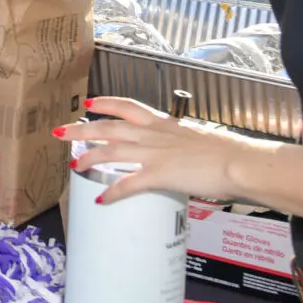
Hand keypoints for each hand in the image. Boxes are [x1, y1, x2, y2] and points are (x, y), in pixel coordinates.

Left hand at [61, 97, 271, 203]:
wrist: (241, 163)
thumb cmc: (229, 154)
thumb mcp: (202, 141)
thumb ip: (187, 146)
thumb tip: (185, 156)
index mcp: (165, 124)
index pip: (129, 107)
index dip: (106, 104)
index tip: (90, 104)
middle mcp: (155, 135)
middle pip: (109, 128)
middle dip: (82, 130)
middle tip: (61, 131)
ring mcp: (155, 154)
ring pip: (111, 152)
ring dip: (89, 158)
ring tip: (74, 165)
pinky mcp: (159, 175)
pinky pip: (128, 184)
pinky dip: (112, 191)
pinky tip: (101, 198)